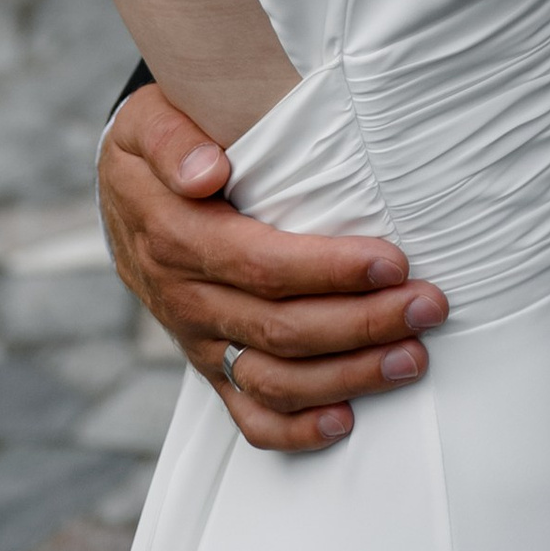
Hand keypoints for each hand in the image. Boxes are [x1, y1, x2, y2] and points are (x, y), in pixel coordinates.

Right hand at [96, 82, 448, 453]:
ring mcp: (197, 340)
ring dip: (348, 375)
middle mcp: (186, 298)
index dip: (329, 270)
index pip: (262, 264)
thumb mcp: (148, 121)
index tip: (393, 261)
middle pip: (281, 328)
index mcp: (175, 237)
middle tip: (429, 306)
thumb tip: (207, 171)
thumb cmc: (156, 147)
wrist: (120, 196)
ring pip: (274, 379)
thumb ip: (172, 140)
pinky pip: (246, 413)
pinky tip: (345, 421)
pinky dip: (294, 429)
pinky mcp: (208, 365)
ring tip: (413, 358)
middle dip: (363, 323)